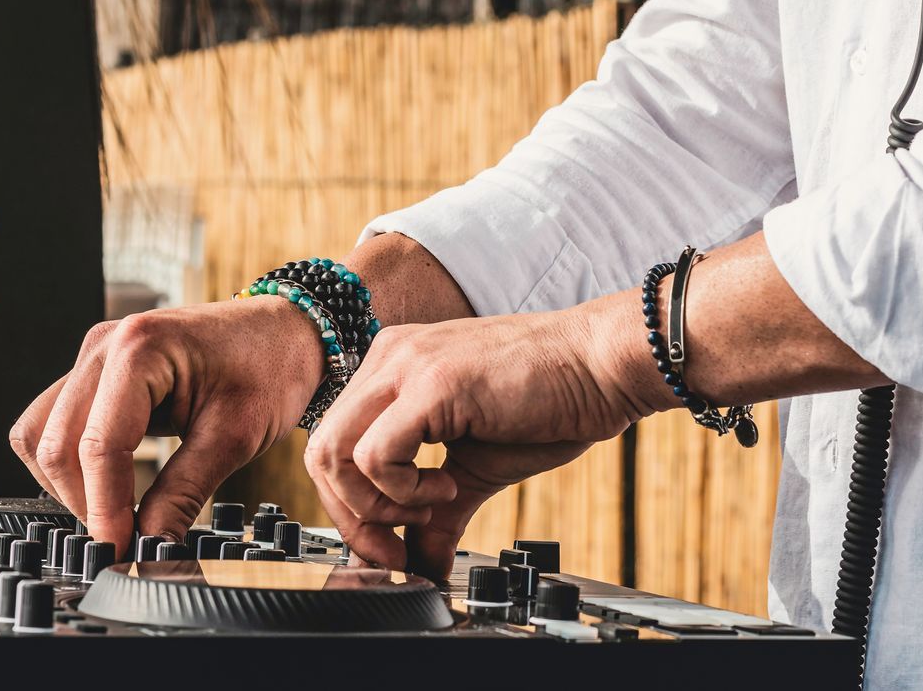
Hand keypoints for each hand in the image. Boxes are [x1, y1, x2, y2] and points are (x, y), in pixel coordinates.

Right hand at [10, 297, 322, 553]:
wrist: (286, 331)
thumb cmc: (270, 368)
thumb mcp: (234, 437)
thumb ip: (183, 494)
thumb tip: (151, 547)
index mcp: (139, 349)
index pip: (98, 447)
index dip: (104, 509)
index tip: (119, 552)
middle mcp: (103, 346)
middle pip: (56, 444)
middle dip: (84, 502)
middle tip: (122, 542)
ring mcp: (93, 356)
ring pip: (40, 434)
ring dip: (67, 484)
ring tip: (114, 516)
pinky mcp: (95, 372)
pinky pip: (55, 422)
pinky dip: (70, 461)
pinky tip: (107, 487)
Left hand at [304, 306, 652, 576]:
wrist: (604, 365)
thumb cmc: (553, 401)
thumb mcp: (478, 468)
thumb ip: (439, 513)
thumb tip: (422, 563)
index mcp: (392, 370)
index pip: (333, 445)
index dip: (350, 508)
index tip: (391, 545)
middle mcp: (388, 359)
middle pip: (319, 452)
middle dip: (353, 517)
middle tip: (397, 545)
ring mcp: (406, 367)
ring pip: (333, 454)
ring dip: (377, 504)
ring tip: (432, 506)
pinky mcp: (432, 385)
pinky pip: (376, 456)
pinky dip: (403, 490)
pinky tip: (450, 485)